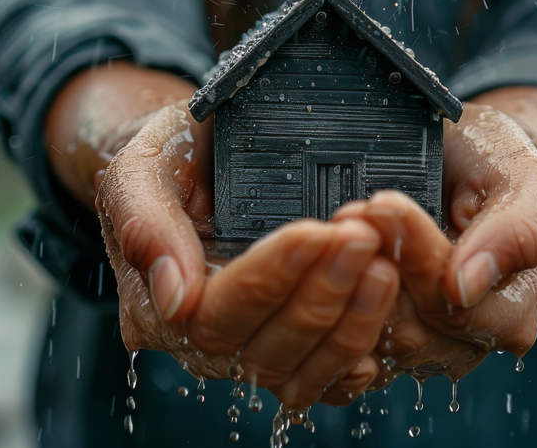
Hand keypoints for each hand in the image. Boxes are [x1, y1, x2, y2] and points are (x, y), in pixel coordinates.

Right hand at [48, 64, 400, 407]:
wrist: (206, 154)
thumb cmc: (175, 157)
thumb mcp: (145, 167)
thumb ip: (146, 224)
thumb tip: (175, 300)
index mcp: (156, 306)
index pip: (214, 313)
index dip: (268, 276)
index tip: (314, 232)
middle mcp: (203, 344)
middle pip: (262, 349)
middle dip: (320, 293)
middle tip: (362, 237)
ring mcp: (251, 353)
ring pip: (300, 373)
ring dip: (351, 324)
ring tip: (386, 265)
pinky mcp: (295, 354)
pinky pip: (327, 382)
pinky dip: (360, 358)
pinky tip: (390, 324)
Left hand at [332, 89, 536, 385]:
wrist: (468, 157)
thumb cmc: (500, 164)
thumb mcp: (525, 181)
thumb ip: (511, 234)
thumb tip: (465, 288)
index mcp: (511, 313)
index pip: (450, 301)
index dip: (414, 254)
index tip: (384, 204)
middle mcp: (467, 341)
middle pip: (407, 320)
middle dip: (376, 259)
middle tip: (351, 209)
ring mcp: (420, 344)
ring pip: (371, 329)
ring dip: (349, 275)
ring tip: (339, 223)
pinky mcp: (380, 336)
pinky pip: (348, 332)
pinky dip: (337, 292)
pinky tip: (326, 254)